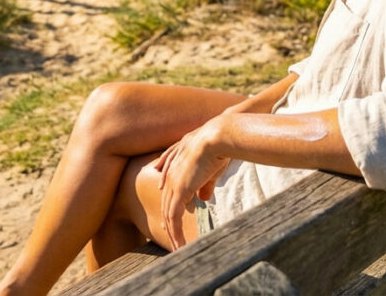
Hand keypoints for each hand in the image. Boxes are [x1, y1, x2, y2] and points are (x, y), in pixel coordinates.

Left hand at [153, 120, 227, 250]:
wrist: (216, 137)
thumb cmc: (219, 148)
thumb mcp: (211, 170)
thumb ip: (205, 185)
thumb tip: (204, 199)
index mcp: (177, 168)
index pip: (170, 192)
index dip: (171, 208)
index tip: (172, 222)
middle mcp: (171, 175)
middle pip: (166, 205)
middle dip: (169, 224)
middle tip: (174, 241)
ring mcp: (172, 184)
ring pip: (168, 215)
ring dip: (173, 234)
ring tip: (179, 249)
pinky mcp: (178, 192)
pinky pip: (173, 218)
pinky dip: (176, 234)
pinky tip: (182, 245)